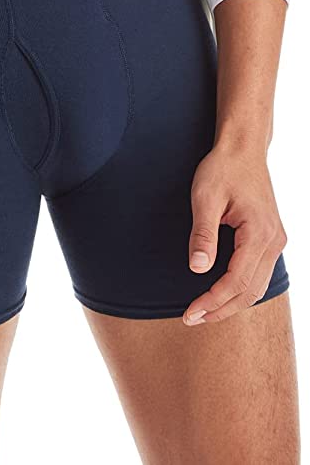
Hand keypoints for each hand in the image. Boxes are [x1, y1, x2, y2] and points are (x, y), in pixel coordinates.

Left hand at [182, 141, 286, 325]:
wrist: (243, 148)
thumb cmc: (222, 168)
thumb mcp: (205, 197)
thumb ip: (203, 234)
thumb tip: (197, 269)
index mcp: (259, 232)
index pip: (237, 280)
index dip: (213, 301)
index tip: (190, 313)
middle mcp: (273, 241)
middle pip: (250, 291)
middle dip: (221, 309)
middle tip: (192, 318)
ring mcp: (275, 240)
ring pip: (257, 286)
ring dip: (231, 302)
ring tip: (204, 312)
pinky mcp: (271, 238)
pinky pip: (259, 274)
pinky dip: (240, 289)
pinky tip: (221, 293)